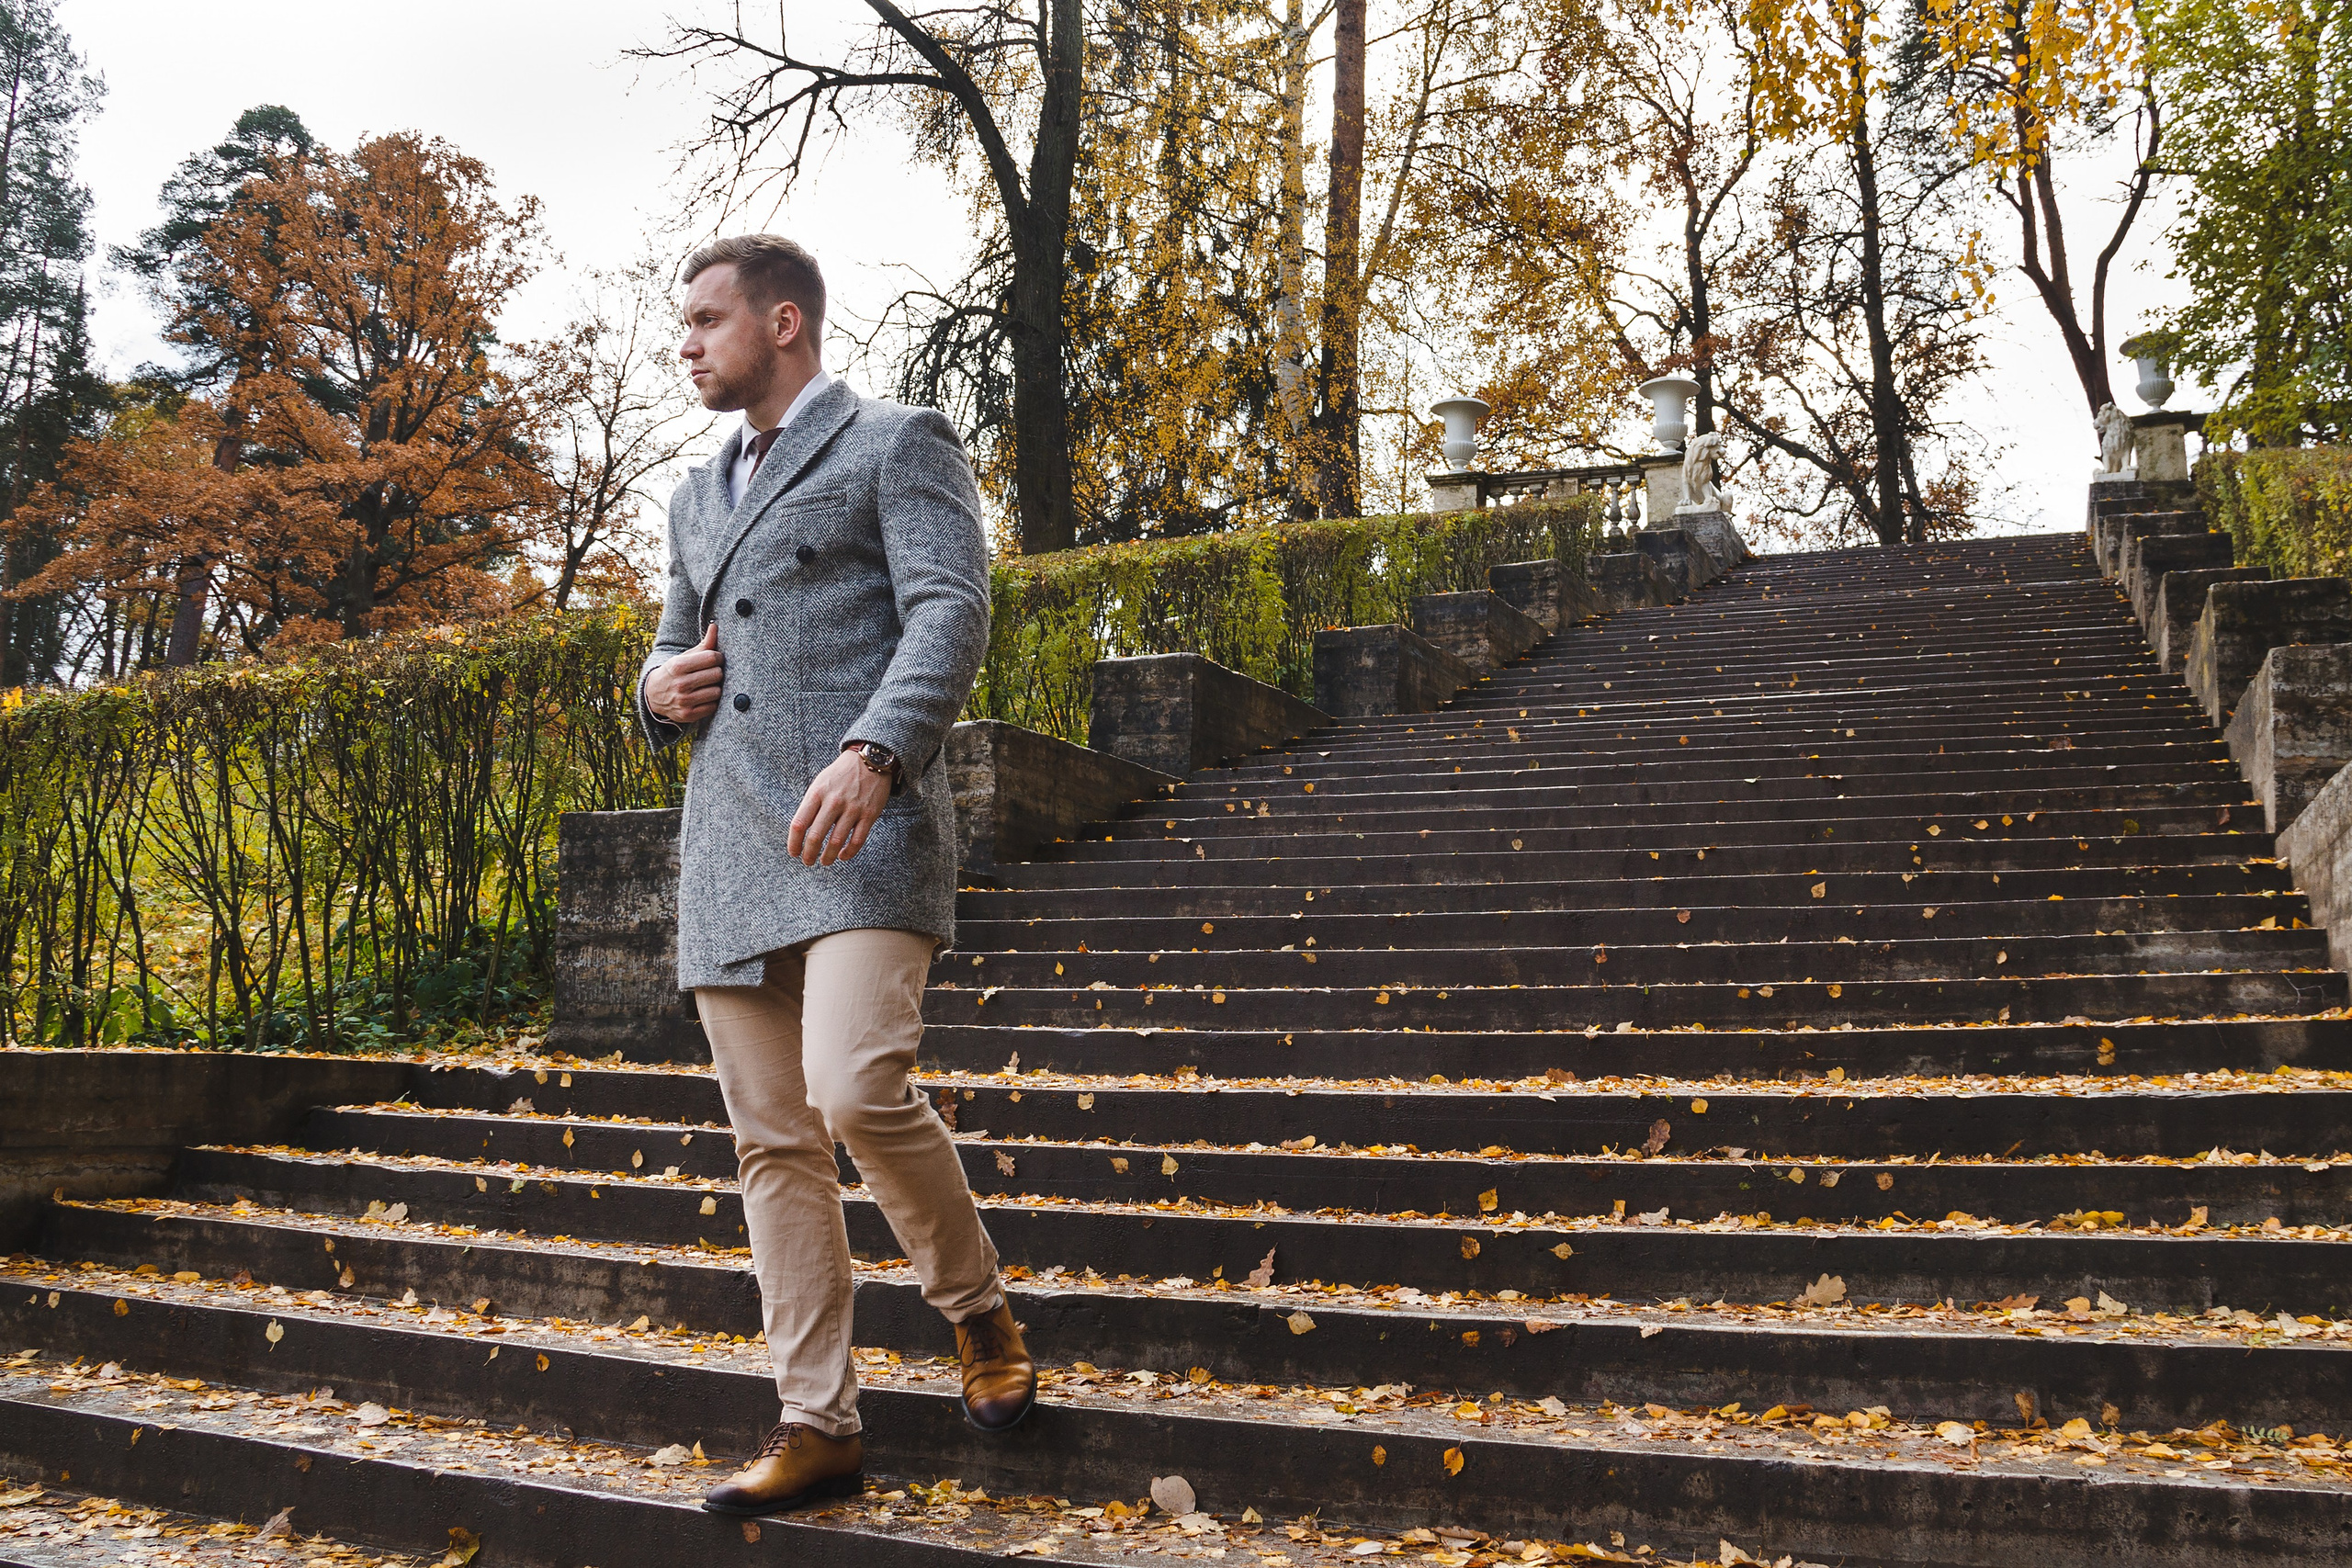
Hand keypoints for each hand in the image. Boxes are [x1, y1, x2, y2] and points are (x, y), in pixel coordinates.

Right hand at [647, 623, 723, 723]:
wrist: (653, 696)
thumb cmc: (675, 672)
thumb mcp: (684, 657)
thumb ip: (704, 644)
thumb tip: (715, 625)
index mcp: (678, 666)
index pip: (712, 657)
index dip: (718, 657)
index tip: (715, 659)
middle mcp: (680, 684)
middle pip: (717, 674)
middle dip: (717, 672)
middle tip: (711, 673)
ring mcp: (684, 701)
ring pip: (717, 692)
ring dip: (716, 688)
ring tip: (708, 685)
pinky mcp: (688, 715)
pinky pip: (713, 706)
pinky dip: (712, 701)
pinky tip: (704, 697)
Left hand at [790, 747, 892, 865]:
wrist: (869, 759)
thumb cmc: (840, 775)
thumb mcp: (820, 784)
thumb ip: (810, 805)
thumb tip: (801, 832)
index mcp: (817, 793)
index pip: (799, 824)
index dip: (794, 843)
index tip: (794, 853)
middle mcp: (833, 801)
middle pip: (816, 836)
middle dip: (809, 854)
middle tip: (808, 862)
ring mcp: (852, 808)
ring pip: (836, 842)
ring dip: (828, 857)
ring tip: (825, 861)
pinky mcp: (869, 814)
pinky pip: (857, 840)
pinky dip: (849, 852)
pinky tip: (843, 855)